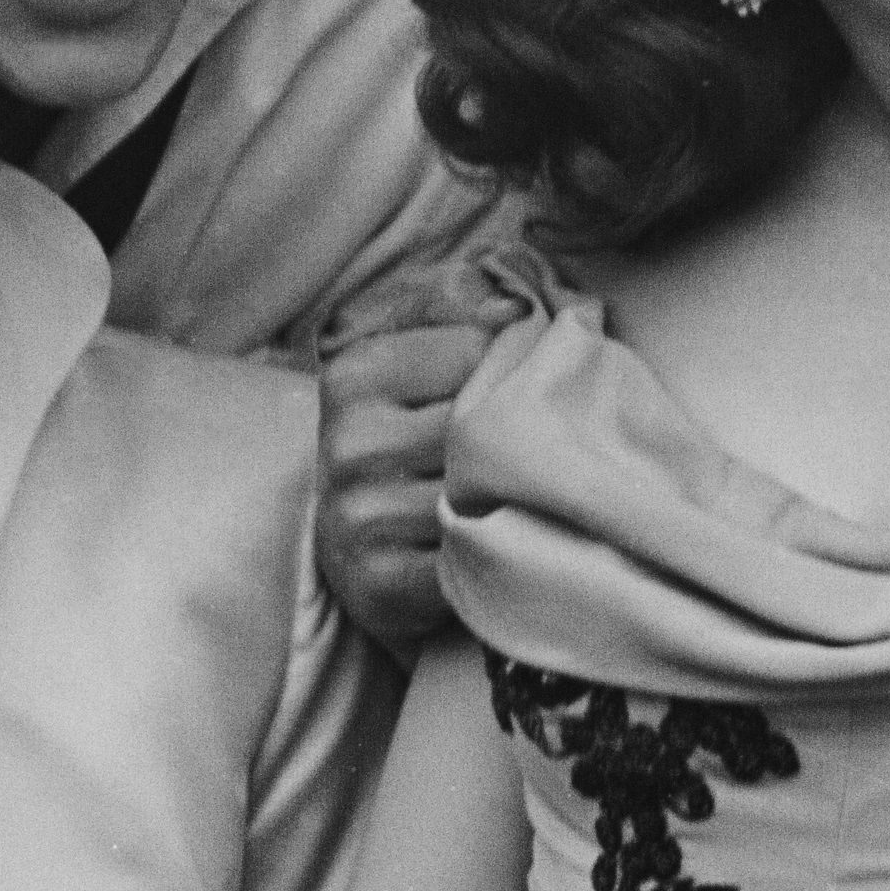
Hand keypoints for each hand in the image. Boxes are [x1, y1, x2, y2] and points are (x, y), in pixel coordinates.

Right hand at [316, 283, 499, 655]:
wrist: (353, 539)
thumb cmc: (401, 432)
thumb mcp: (413, 356)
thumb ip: (456, 308)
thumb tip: (513, 306)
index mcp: (353, 376)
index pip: (475, 350)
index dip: (511, 368)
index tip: (517, 386)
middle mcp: (348, 446)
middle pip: (480, 425)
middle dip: (520, 434)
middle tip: (542, 444)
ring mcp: (359, 517)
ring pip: (479, 492)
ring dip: (514, 496)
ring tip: (525, 491)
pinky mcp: (379, 583)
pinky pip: (468, 561)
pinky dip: (496, 553)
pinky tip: (502, 541)